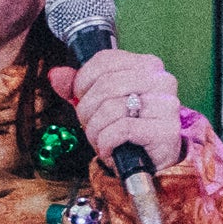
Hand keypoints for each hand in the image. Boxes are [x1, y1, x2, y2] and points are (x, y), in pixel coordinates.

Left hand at [48, 46, 187, 173]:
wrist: (152, 163)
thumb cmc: (127, 129)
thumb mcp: (100, 104)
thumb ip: (78, 88)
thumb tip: (55, 75)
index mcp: (148, 65)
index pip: (105, 60)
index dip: (83, 81)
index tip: (80, 99)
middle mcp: (162, 80)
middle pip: (106, 85)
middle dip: (87, 110)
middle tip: (89, 125)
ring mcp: (166, 105)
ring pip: (111, 108)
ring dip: (95, 130)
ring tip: (100, 140)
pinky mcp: (165, 131)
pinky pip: (121, 129)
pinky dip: (106, 143)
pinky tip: (110, 150)